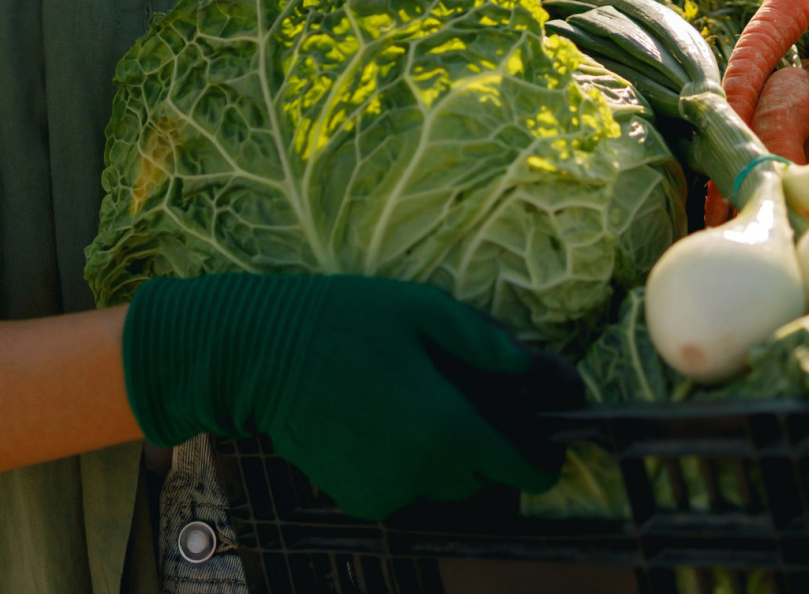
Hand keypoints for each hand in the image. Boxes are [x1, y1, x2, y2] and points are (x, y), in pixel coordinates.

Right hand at [121, 273, 583, 519]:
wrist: (261, 355)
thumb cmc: (345, 320)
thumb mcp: (423, 309)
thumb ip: (484, 341)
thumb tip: (531, 365)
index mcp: (446, 427)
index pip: (517, 468)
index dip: (540, 463)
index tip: (547, 453)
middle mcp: (420, 472)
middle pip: (479, 477)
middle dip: (484, 448)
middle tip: (468, 405)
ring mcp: (385, 491)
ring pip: (441, 486)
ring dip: (444, 457)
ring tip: (418, 406)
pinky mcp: (356, 498)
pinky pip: (404, 490)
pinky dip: (408, 467)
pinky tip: (386, 423)